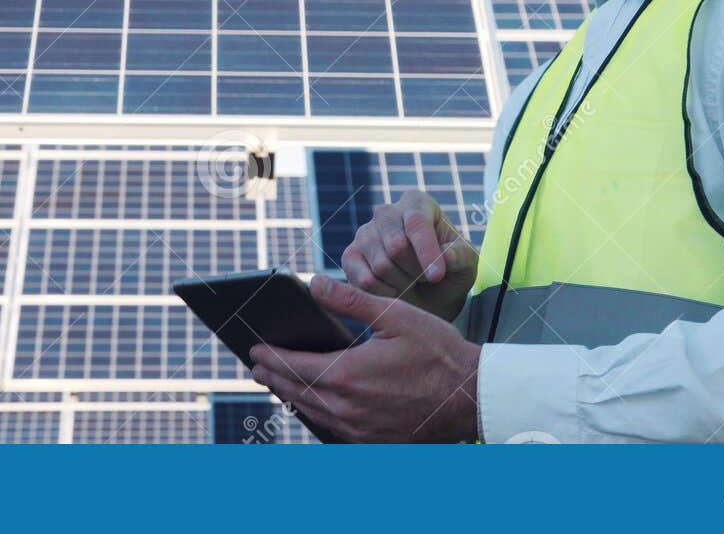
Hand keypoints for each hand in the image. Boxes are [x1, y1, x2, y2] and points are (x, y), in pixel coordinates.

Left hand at [249, 275, 480, 442]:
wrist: (470, 398)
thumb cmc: (438, 352)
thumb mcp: (395, 315)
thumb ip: (350, 300)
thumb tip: (313, 282)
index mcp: (347, 374)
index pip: (293, 366)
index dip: (270, 356)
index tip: (254, 349)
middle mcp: (346, 408)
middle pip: (296, 392)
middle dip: (273, 376)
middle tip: (257, 366)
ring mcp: (357, 430)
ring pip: (311, 412)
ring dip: (290, 396)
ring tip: (277, 382)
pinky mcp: (371, 442)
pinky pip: (331, 428)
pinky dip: (315, 412)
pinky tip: (314, 404)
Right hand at [341, 189, 478, 321]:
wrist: (429, 293)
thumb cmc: (450, 271)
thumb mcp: (466, 263)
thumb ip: (459, 256)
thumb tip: (445, 256)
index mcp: (417, 203)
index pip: (416, 222)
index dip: (426, 251)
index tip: (437, 276)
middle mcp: (386, 212)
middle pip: (396, 246)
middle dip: (416, 272)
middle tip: (427, 280)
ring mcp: (364, 233)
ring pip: (381, 265)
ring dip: (402, 284)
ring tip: (414, 283)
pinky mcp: (350, 256)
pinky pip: (363, 280)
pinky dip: (384, 293)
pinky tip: (396, 291)